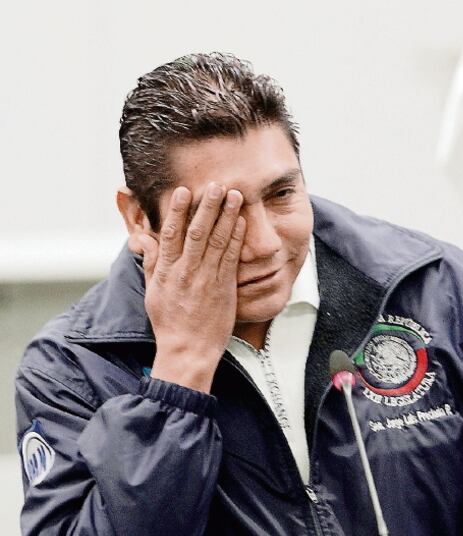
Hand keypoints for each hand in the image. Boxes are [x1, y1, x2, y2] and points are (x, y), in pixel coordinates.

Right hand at [137, 183, 245, 392]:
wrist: (188, 350)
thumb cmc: (170, 323)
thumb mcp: (153, 291)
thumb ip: (152, 263)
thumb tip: (144, 240)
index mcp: (166, 271)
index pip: (171, 233)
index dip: (177, 210)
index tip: (183, 190)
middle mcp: (186, 272)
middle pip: (197, 232)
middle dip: (207, 206)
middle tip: (216, 184)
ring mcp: (206, 279)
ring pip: (218, 241)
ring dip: (227, 216)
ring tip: (235, 195)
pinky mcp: (224, 288)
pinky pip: (231, 258)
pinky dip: (237, 238)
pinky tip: (242, 222)